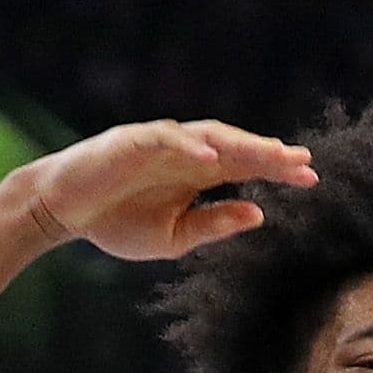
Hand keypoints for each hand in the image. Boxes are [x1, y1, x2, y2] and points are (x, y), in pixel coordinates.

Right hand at [17, 119, 315, 262]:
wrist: (62, 212)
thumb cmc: (116, 221)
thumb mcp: (173, 237)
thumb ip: (214, 224)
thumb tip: (260, 215)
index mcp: (197, 174)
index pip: (246, 168)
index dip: (277, 170)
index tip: (310, 179)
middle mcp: (185, 153)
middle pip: (235, 147)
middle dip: (268, 153)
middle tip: (301, 162)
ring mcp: (159, 143)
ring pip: (207, 136)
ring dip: (239, 143)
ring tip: (269, 154)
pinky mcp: (131, 141)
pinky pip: (164, 139)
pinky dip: (187, 147)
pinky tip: (211, 158)